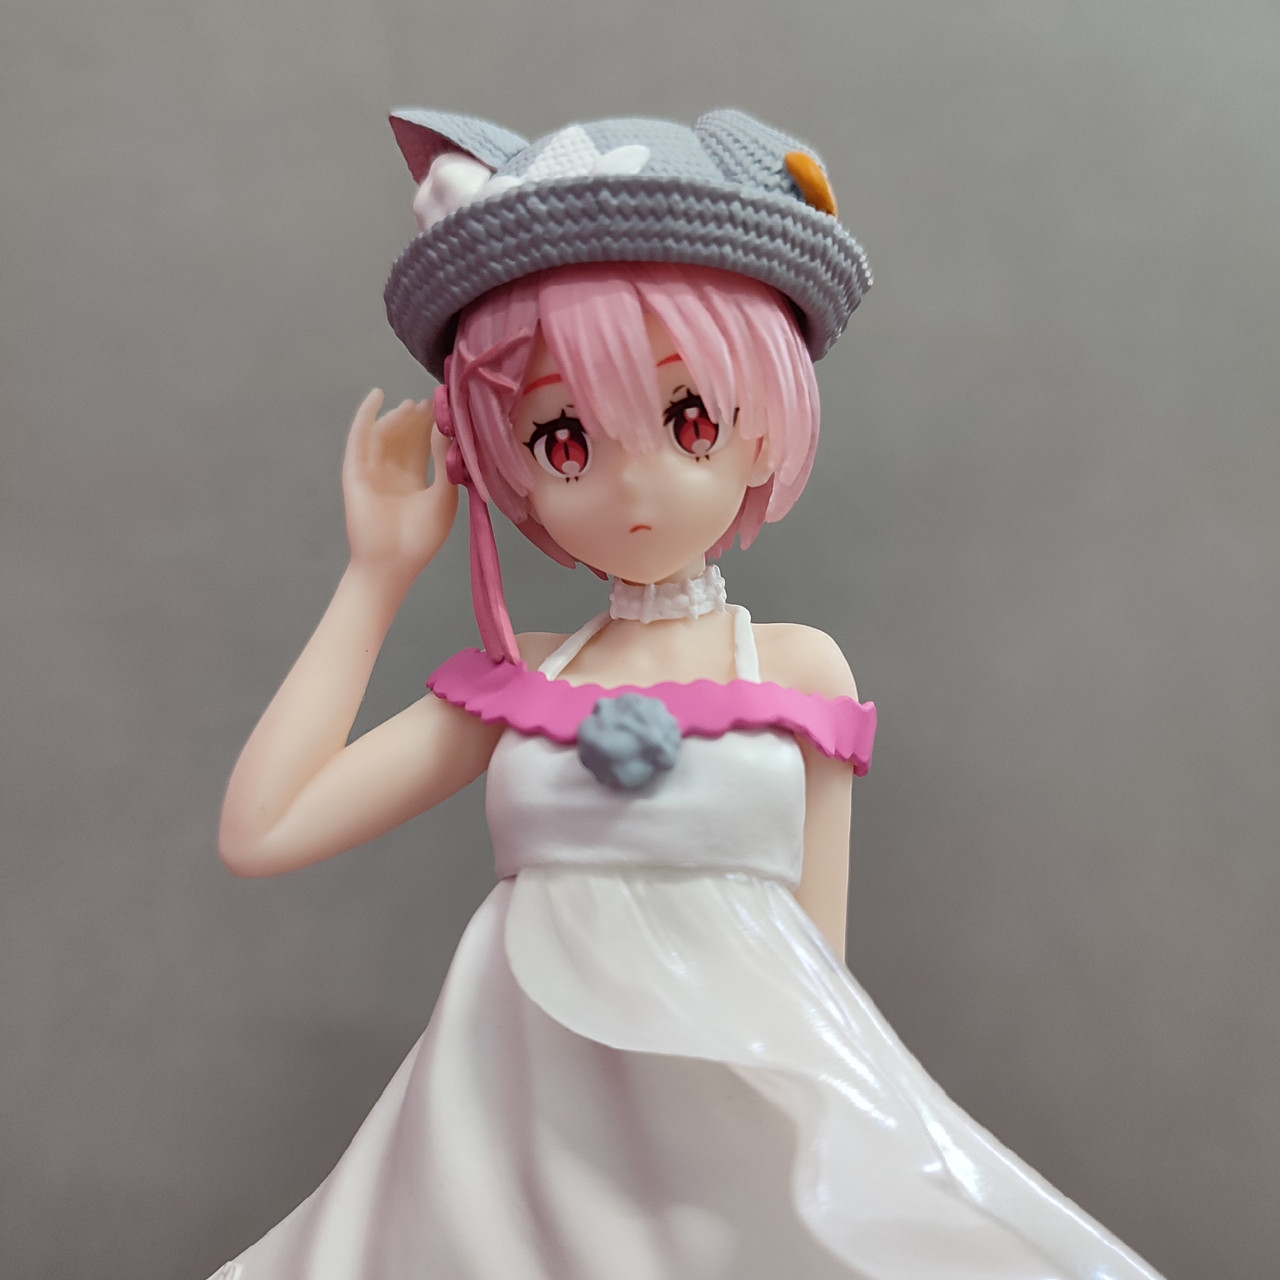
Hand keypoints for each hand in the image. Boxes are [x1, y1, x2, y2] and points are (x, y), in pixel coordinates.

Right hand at [342, 389, 458, 583]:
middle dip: (419, 418)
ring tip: (414, 405)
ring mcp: (373, 469)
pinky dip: (367, 415)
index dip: (434, 426)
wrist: (392, 563)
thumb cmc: (420, 538)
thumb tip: (450, 430)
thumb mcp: (444, 497)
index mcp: (416, 480)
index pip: (424, 445)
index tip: (447, 407)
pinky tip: (378, 396)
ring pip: (386, 433)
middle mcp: (394, 472)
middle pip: (406, 436)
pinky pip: (360, 437)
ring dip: (398, 417)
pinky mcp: (356, 469)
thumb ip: (446, 464)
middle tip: (434, 401)